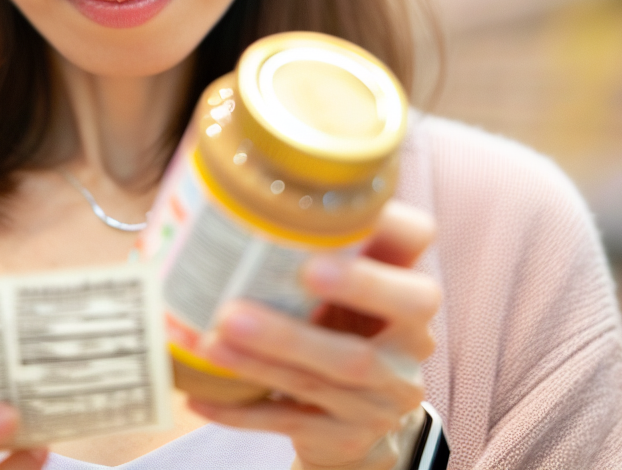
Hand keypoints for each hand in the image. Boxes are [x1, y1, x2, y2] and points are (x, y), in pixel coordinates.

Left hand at [188, 202, 440, 469]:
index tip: (344, 213)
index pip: (420, 240)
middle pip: (400, 313)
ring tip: (216, 334)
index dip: (391, 227)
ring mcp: (381, 397)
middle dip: (354, 288)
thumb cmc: (334, 332)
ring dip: (270, 352)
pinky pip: (290, 422)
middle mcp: (408, 342)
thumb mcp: (340, 293)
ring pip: (332, 374)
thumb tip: (225, 185)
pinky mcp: (345, 436)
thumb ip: (311, 248)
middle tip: (302, 271)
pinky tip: (201, 395)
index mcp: (405, 289)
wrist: (351, 424)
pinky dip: (242, 410)